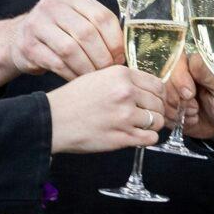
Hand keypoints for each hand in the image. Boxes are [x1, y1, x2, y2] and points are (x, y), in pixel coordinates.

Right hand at [0, 0, 122, 94]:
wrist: (17, 39)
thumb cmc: (57, 32)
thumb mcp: (76, 21)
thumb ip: (98, 29)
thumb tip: (124, 54)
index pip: (102, 16)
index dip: (115, 41)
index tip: (120, 58)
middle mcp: (52, 5)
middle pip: (87, 34)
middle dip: (102, 57)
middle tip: (108, 72)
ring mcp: (37, 24)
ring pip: (71, 49)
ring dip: (87, 68)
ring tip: (94, 78)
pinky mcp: (28, 45)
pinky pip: (56, 63)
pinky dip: (71, 74)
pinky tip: (78, 79)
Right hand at [45, 65, 168, 153]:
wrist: (54, 121)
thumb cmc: (71, 101)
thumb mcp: (97, 77)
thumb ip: (122, 81)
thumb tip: (145, 89)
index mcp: (121, 75)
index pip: (157, 84)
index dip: (157, 94)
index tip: (153, 100)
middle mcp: (126, 93)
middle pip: (159, 103)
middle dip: (156, 110)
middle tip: (146, 115)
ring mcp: (126, 115)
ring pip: (157, 121)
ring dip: (151, 125)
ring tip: (138, 126)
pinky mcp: (123, 136)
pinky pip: (150, 138)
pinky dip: (147, 138)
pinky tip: (137, 136)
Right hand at [161, 56, 199, 127]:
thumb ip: (207, 74)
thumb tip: (194, 60)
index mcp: (192, 65)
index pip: (175, 63)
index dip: (180, 80)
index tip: (190, 94)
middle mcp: (178, 76)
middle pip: (165, 83)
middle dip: (179, 100)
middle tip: (195, 108)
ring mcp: (170, 92)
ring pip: (160, 99)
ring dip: (177, 112)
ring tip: (194, 115)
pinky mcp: (167, 107)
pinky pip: (160, 113)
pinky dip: (174, 121)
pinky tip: (187, 121)